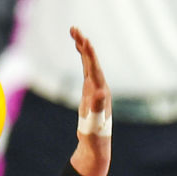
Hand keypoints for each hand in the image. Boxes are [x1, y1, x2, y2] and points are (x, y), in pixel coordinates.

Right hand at [70, 26, 111, 175]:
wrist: (96, 145)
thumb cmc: (96, 136)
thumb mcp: (96, 123)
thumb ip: (98, 107)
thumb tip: (100, 93)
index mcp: (102, 92)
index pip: (94, 68)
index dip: (89, 53)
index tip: (83, 39)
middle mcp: (100, 87)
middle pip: (91, 61)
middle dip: (83, 44)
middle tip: (74, 29)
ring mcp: (95, 88)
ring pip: (89, 63)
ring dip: (82, 47)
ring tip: (74, 32)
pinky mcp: (89, 91)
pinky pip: (86, 69)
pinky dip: (82, 57)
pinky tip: (78, 49)